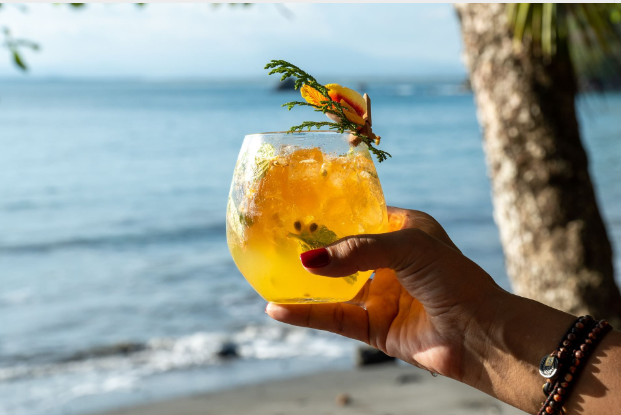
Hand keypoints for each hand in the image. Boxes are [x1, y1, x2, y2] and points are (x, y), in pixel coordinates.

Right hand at [266, 206, 506, 380]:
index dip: (333, 213)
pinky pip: (333, 318)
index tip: (298, 208)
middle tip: (275, 241)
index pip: (361, 216)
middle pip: (341, 253)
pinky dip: (306, 314)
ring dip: (302, 284)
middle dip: (311, 248)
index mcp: (403, 232)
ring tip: (266, 276)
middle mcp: (389, 262)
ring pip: (332, 288)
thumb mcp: (407, 247)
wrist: (480, 334)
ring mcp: (380, 295)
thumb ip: (358, 250)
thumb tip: (310, 261)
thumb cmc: (454, 278)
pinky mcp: (374, 328)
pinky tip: (278, 309)